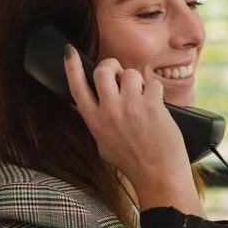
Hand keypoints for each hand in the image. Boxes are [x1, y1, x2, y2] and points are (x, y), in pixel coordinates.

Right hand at [64, 47, 202, 213]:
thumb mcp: (104, 145)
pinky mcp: (151, 106)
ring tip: (144, 98)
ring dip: (139, 82)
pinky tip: (158, 106)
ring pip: (130, 73)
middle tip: (120, 74)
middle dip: (112, 66)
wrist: (158, 175)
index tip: (70, 52)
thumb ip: (99, 123)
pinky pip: (153, 83)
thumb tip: (97, 107)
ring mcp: (130, 107)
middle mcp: (109, 112)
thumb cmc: (133, 163)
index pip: (77, 87)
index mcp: (94, 122)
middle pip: (102, 70)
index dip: (72, 67)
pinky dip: (157, 92)